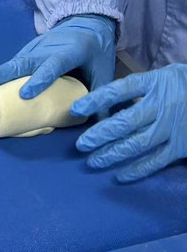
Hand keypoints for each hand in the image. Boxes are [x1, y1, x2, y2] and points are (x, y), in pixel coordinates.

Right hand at [0, 14, 115, 99]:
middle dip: (5, 72)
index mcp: (72, 50)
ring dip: (0, 72)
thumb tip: (99, 122)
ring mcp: (37, 46)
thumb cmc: (96, 50)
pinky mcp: (30, 49)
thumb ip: (99, 94)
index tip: (25, 94)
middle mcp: (50, 47)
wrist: (88, 22)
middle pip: (25, 60)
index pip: (53, 65)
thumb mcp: (104, 70)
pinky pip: (17, 61)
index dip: (40, 79)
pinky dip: (5, 72)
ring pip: (17, 60)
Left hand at [73, 64, 186, 181]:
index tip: (76, 109)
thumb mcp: (164, 76)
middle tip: (80, 145)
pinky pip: (156, 160)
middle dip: (99, 135)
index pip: (119, 90)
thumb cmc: (185, 84)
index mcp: (155, 83)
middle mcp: (161, 105)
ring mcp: (172, 127)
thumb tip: (106, 102)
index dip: (96, 100)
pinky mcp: (181, 145)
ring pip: (137, 144)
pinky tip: (120, 176)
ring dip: (112, 154)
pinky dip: (138, 170)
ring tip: (93, 161)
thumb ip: (140, 87)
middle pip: (125, 121)